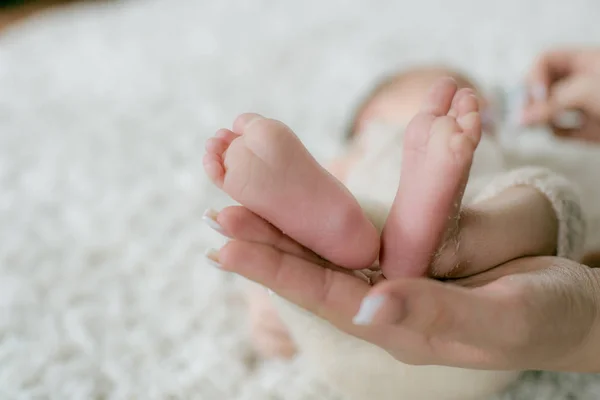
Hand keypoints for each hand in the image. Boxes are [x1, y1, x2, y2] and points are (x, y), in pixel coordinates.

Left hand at [208, 206, 599, 371]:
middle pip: (312, 271)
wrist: (570, 305)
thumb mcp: (500, 318)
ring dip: (284, 227)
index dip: (272, 270)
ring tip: (241, 202)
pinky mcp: (410, 257)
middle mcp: (385, 302)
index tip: (225, 244)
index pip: (322, 295)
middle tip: (217, 212)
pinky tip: (298, 206)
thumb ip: (437, 315)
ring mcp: (395, 278)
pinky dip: (322, 218)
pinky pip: (356, 236)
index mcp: (398, 325)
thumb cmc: (544, 315)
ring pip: (328, 251)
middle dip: (263, 243)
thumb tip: (369, 306)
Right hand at [522, 48, 599, 140]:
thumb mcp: (585, 91)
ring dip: (540, 117)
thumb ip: (550, 104)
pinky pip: (563, 130)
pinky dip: (557, 132)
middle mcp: (582, 81)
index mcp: (584, 61)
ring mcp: (586, 105)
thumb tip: (519, 119)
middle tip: (524, 117)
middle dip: (531, 100)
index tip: (537, 97)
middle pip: (542, 86)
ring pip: (549, 109)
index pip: (545, 61)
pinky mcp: (591, 129)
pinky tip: (561, 133)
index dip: (534, 77)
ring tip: (537, 125)